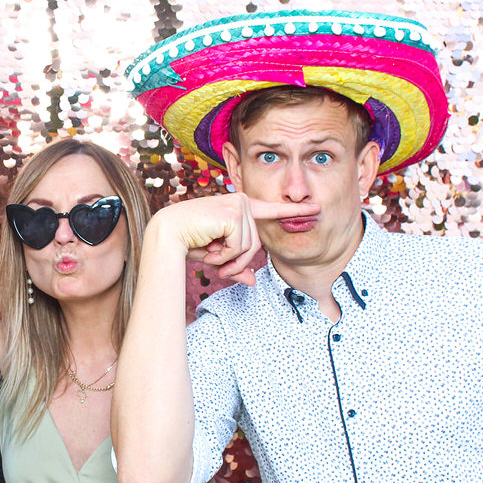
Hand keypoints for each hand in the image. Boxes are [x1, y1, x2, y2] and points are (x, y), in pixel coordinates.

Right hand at [151, 194, 319, 285]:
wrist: (166, 234)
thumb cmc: (187, 241)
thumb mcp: (217, 256)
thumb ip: (236, 265)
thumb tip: (252, 281)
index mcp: (239, 207)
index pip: (271, 210)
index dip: (294, 210)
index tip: (315, 208)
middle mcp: (242, 202)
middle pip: (257, 243)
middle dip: (238, 262)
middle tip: (219, 268)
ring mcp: (239, 206)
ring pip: (250, 247)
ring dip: (229, 260)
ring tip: (211, 254)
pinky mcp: (233, 214)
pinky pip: (240, 246)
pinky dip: (224, 255)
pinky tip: (209, 246)